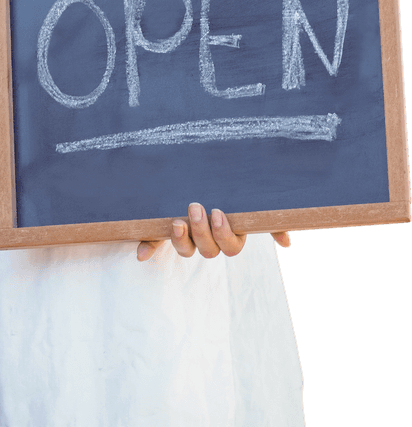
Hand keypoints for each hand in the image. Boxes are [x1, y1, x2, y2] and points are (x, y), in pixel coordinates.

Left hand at [136, 202, 290, 261]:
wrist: (199, 173)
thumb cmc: (230, 187)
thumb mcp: (248, 199)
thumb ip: (269, 219)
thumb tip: (286, 242)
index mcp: (229, 235)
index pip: (230, 246)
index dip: (223, 234)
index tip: (218, 213)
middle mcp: (208, 240)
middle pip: (208, 250)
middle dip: (202, 231)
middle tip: (196, 207)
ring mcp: (186, 235)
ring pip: (186, 250)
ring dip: (181, 239)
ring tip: (177, 220)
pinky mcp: (165, 229)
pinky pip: (155, 243)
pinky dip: (148, 248)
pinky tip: (141, 253)